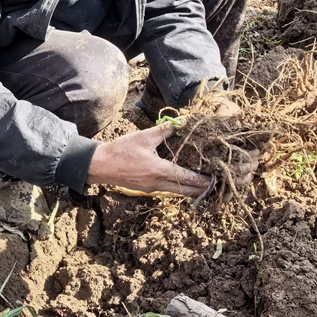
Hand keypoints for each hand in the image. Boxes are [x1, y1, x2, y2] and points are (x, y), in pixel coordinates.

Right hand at [87, 124, 211, 198]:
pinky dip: (179, 188)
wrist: (100, 165)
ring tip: (203, 184)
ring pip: (177, 193)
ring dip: (191, 190)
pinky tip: (183, 182)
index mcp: (160, 171)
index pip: (188, 178)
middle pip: (186, 191)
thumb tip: (181, 123)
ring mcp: (152, 189)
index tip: (215, 179)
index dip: (203, 180)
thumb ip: (164, 130)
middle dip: (201, 189)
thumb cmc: (121, 150)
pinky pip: (168, 191)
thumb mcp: (144, 137)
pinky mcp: (147, 189)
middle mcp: (158, 184)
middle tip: (214, 184)